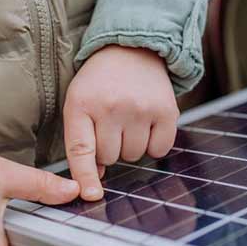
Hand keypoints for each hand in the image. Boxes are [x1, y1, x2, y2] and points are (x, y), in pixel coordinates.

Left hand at [64, 46, 178, 200]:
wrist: (133, 49)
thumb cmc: (101, 83)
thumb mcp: (79, 102)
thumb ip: (81, 140)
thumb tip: (97, 177)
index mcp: (82, 103)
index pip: (81, 150)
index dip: (86, 177)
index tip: (92, 195)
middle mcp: (112, 106)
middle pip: (110, 157)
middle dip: (109, 148)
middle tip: (110, 123)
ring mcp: (141, 108)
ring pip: (134, 156)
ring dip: (131, 145)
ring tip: (128, 119)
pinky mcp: (167, 111)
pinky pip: (159, 150)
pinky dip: (154, 144)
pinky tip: (148, 124)